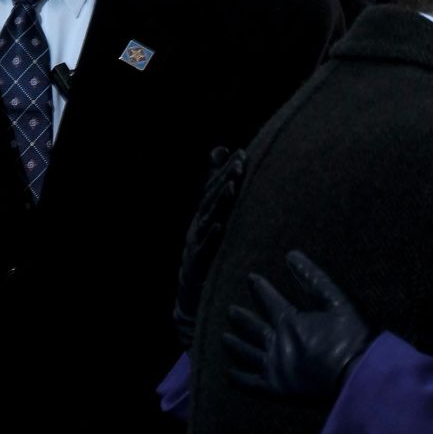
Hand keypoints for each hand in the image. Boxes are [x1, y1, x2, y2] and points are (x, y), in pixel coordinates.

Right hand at [175, 146, 246, 349]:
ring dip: (220, 202)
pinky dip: (212, 235)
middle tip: (239, 164)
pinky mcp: (198, 261)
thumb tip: (221, 149)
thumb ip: (216, 183)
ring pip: (209, 218)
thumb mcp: (212, 215)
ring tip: (232, 187)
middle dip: (225, 179)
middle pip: (211, 198)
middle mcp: (199, 223)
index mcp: (204, 213)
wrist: (192, 284)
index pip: (214, 186)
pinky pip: (204, 247)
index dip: (226, 169)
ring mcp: (196, 241)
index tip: (240, 153)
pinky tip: (220, 225)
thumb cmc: (206, 245)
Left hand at [223, 250, 370, 397]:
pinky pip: (251, 383)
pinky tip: (229, 374)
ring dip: (235, 344)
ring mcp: (273, 367)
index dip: (259, 288)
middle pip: (253, 328)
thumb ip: (313, 279)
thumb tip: (291, 255)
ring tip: (224, 338)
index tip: (250, 279)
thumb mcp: (335, 302)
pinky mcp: (275, 388)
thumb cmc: (349, 337)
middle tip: (230, 311)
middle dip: (241, 318)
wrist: (353, 376)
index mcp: (289, 322)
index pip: (268, 300)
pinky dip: (239, 379)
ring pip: (248, 353)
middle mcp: (275, 343)